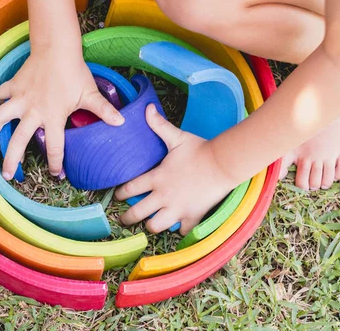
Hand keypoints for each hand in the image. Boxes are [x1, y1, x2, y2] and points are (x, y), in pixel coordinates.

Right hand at [0, 45, 123, 179]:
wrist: (56, 48)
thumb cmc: (74, 71)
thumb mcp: (90, 93)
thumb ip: (104, 110)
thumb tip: (121, 123)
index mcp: (53, 117)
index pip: (54, 147)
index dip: (55, 163)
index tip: (55, 173)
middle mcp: (33, 111)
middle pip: (17, 141)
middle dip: (10, 161)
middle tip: (6, 175)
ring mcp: (20, 99)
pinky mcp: (13, 86)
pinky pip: (0, 95)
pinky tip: (0, 106)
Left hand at [115, 104, 235, 234]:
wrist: (223, 164)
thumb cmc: (200, 150)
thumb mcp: (177, 137)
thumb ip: (159, 125)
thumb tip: (147, 108)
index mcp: (156, 178)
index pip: (129, 189)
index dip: (119, 195)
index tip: (116, 196)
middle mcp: (163, 196)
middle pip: (136, 213)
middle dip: (127, 218)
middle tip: (124, 219)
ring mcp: (177, 209)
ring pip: (155, 226)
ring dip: (150, 225)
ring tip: (148, 224)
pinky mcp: (192, 217)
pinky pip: (181, 231)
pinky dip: (178, 230)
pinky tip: (176, 226)